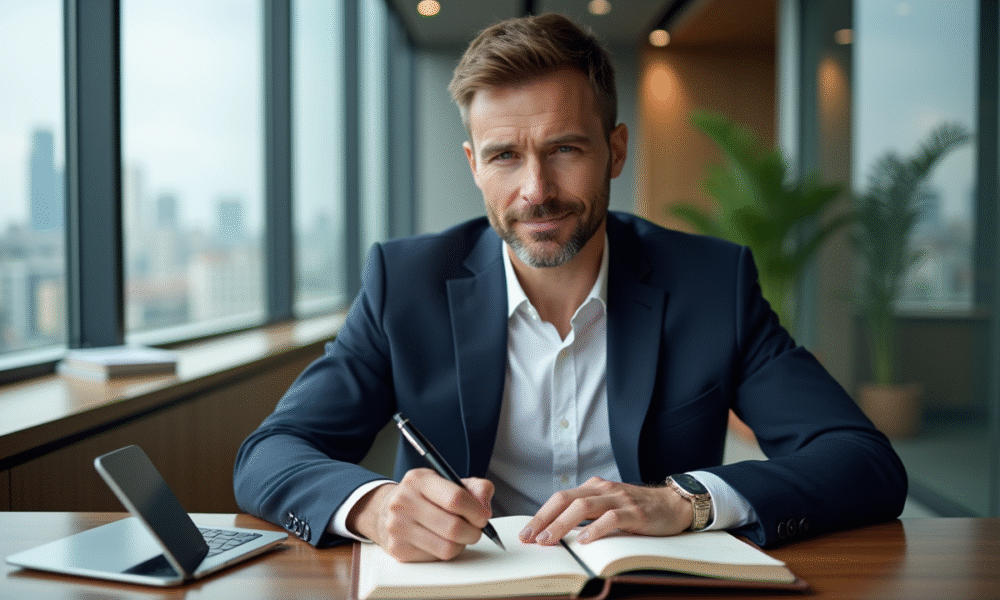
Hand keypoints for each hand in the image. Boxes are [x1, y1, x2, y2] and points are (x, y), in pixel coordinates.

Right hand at [346, 468, 493, 561]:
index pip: (456, 499)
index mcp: (418, 480)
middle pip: (453, 528)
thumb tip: (485, 507)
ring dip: (461, 544)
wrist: (386, 510)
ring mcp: (398, 527)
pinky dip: (445, 552)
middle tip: (476, 529)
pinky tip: (440, 541)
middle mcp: (403, 502)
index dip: (476, 511)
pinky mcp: (398, 550)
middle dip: (474, 532)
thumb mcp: (448, 482)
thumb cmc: (424, 496)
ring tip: (459, 535)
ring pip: (447, 548)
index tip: (484, 516)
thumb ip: (475, 488)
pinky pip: (436, 559)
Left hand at [519, 476, 692, 544]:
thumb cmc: (636, 509)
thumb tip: (555, 531)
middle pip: (565, 500)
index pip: (559, 499)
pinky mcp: (634, 512)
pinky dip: (596, 530)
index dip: (540, 515)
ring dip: (562, 525)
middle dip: (543, 520)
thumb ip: (586, 514)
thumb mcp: (607, 507)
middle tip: (529, 538)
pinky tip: (585, 541)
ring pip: (583, 507)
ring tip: (548, 540)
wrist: (673, 504)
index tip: (525, 533)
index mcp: (592, 488)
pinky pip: (611, 519)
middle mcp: (602, 490)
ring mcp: (618, 499)